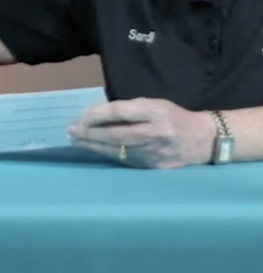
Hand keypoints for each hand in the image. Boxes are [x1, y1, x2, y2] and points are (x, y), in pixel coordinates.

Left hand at [67, 97, 215, 168]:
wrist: (202, 141)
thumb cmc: (173, 117)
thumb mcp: (154, 104)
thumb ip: (129, 109)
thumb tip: (98, 115)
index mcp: (155, 113)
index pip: (120, 112)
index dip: (98, 115)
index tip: (82, 117)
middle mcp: (154, 134)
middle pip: (115, 135)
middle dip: (89, 134)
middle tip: (70, 130)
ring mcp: (153, 153)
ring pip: (116, 150)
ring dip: (93, 145)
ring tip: (75, 140)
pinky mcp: (152, 167)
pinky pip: (124, 160)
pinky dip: (107, 154)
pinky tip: (94, 149)